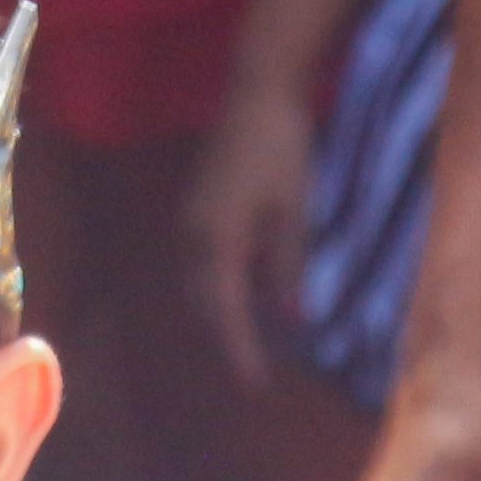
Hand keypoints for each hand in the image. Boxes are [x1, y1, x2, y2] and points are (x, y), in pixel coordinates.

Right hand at [182, 84, 319, 390]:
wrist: (256, 94)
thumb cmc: (282, 149)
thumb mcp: (294, 213)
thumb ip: (288, 269)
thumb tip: (291, 320)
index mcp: (215, 242)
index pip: (225, 312)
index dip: (240, 351)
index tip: (255, 386)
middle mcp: (190, 239)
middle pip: (203, 306)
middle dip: (226, 340)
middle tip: (255, 372)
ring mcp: (186, 225)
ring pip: (199, 288)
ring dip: (220, 316)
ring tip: (249, 341)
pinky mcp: (193, 213)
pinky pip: (201, 266)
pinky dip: (219, 290)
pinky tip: (244, 297)